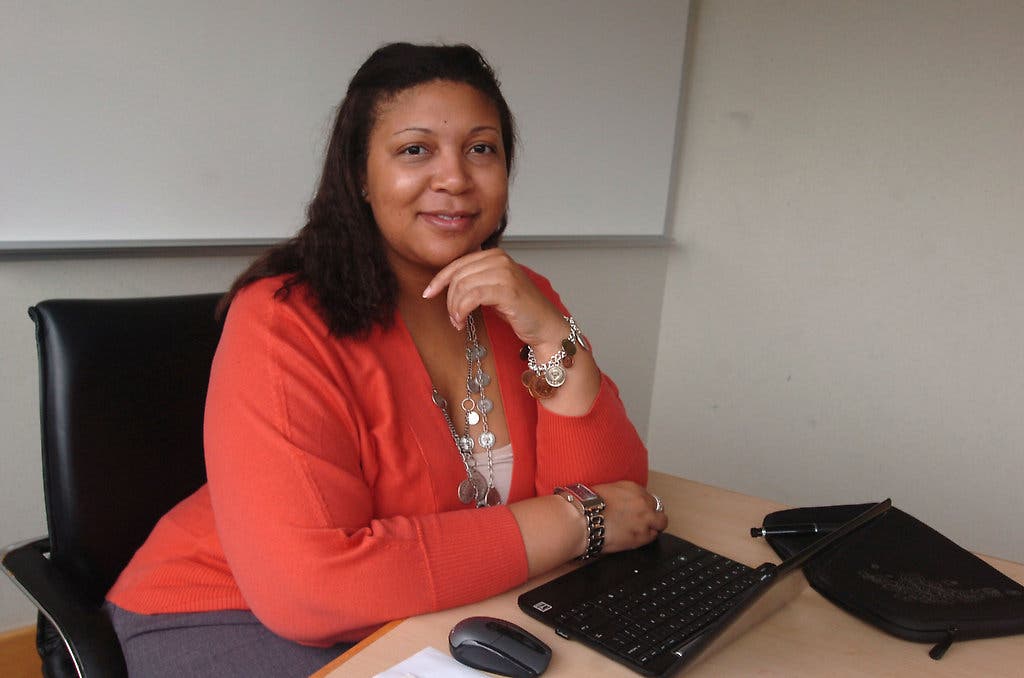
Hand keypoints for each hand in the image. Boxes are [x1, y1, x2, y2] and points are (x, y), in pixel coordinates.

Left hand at [422, 248, 565, 348]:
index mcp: (495, 255)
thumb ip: (474, 280)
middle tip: (453, 318)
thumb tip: (445, 282)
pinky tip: (462, 321)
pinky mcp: (507, 290)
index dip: (439, 279)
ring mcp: (505, 273)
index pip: (458, 263)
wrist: (545, 326)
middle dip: (449, 299)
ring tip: (458, 322)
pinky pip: (472, 297)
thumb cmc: (519, 310)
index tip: (428, 293)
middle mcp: (500, 259)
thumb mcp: (492, 289)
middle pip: (458, 276)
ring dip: (455, 308)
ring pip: (462, 287)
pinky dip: (461, 311)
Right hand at [592, 481, 667, 553]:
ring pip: (661, 522)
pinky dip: (646, 537)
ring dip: (653, 526)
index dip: (643, 505)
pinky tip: (635, 538)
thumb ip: (621, 496)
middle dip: (651, 514)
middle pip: (657, 507)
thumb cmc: (588, 506)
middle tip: (642, 521)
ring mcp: (645, 518)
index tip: (638, 511)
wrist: (584, 520)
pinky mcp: (642, 535)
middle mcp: (642, 501)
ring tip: (641, 531)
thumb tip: (623, 503)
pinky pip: (653, 537)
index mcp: (633, 487)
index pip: (647, 496)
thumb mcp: (606, 491)